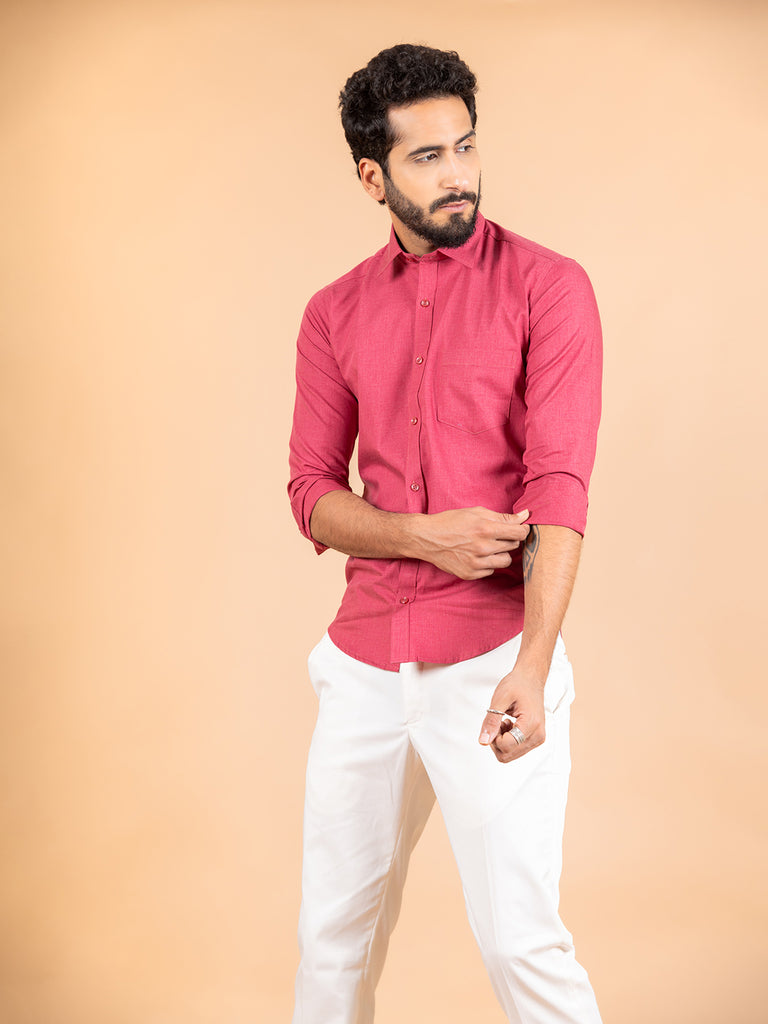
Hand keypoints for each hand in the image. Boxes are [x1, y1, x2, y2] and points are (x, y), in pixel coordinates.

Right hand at [414, 507, 529, 579]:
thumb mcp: (476, 512)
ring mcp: (476, 563)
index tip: (519, 528)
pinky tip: (476, 555)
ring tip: (488, 546)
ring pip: (506, 561)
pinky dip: (488, 563)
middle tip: (496, 535)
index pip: (519, 532)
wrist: (427, 537)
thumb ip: (503, 516)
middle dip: (509, 539)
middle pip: (514, 546)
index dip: (522, 529)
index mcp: (486, 528)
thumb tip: (526, 515)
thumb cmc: (451, 521)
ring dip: (501, 553)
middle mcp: (482, 547)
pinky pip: (491, 570)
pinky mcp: (470, 574)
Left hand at [478, 668, 545, 762]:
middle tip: (498, 722)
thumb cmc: (518, 685)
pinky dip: (507, 740)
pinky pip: (515, 750)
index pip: (506, 746)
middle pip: (507, 755)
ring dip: (501, 740)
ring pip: (510, 755)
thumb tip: (483, 741)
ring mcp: (538, 739)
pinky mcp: (535, 739)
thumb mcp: (500, 699)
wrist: (531, 679)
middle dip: (496, 741)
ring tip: (504, 722)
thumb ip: (491, 721)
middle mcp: (538, 736)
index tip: (496, 721)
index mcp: (531, 725)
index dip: (494, 736)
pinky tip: (509, 724)